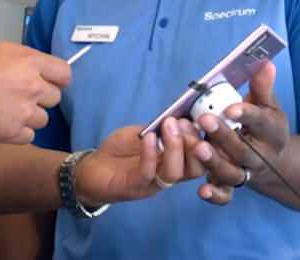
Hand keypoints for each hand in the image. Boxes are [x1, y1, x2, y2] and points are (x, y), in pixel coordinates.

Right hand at [0, 42, 69, 143]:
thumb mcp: (1, 50)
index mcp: (30, 62)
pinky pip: (29, 135)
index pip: (65, 74)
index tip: (49, 83)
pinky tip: (2, 121)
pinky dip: (18, 131)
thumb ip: (26, 60)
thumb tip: (42, 71)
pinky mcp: (14, 133)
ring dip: (30, 116)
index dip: (57, 79)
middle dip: (41, 97)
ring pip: (43, 119)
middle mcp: (32, 86)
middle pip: (55, 98)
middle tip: (19, 95)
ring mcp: (24, 112)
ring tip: (8, 109)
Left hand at [74, 117, 210, 204]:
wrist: (91, 169)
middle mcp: (168, 175)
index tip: (202, 118)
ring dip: (175, 146)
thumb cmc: (119, 151)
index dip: (208, 140)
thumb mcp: (144, 133)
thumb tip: (180, 114)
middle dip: (195, 144)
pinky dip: (150, 154)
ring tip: (170, 125)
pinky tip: (149, 137)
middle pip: (196, 168)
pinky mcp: (133, 186)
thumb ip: (160, 128)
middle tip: (184, 122)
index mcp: (176, 162)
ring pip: (175, 172)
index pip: (202, 157)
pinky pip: (147, 173)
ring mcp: (152, 184)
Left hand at [194, 62, 287, 203]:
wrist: (276, 162)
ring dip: (214, 162)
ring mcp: (245, 172)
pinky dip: (215, 195)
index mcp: (271, 133)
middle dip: (223, 135)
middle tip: (204, 120)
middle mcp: (259, 157)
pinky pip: (225, 195)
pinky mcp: (231, 185)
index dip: (247, 115)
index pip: (260, 122)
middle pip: (242, 149)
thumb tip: (263, 62)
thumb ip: (262, 86)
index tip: (232, 107)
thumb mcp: (267, 105)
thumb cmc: (264, 126)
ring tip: (198, 147)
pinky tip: (201, 190)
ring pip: (231, 172)